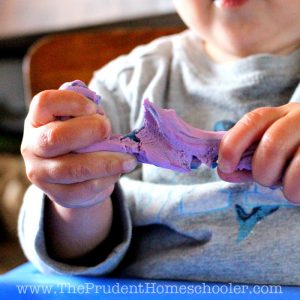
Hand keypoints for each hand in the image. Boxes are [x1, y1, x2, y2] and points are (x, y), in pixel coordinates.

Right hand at [21, 89, 136, 207]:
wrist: (73, 174)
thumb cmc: (80, 137)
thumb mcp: (81, 119)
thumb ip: (89, 113)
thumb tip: (101, 114)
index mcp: (37, 120)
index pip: (45, 103)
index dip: (72, 102)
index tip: (93, 107)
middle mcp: (32, 146)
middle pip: (55, 138)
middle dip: (89, 132)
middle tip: (108, 129)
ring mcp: (41, 173)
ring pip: (72, 169)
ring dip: (106, 163)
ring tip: (128, 160)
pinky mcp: (58, 195)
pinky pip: (83, 189)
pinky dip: (105, 180)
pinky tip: (117, 173)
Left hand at [218, 103, 299, 203]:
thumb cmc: (293, 152)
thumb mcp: (270, 151)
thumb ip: (246, 161)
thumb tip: (223, 171)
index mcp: (280, 114)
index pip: (253, 121)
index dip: (233, 145)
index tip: (224, 167)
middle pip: (272, 145)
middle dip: (262, 172)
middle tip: (267, 181)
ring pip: (297, 167)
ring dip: (286, 187)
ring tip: (289, 189)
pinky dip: (298, 192)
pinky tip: (299, 189)